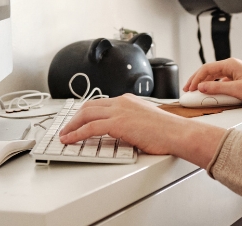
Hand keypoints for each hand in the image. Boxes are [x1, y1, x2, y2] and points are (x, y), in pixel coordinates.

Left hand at [58, 94, 224, 167]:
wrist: (177, 133)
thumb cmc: (167, 131)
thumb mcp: (144, 122)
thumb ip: (130, 123)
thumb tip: (120, 134)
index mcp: (128, 100)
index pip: (100, 103)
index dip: (85, 113)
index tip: (77, 120)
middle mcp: (122, 102)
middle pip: (89, 106)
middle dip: (74, 118)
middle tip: (66, 128)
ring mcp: (119, 111)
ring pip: (86, 114)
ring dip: (71, 126)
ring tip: (64, 135)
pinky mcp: (117, 123)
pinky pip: (90, 127)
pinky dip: (77, 133)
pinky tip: (70, 140)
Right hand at [183, 57, 241, 111]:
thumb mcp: (236, 90)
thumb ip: (217, 88)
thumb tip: (202, 87)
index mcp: (230, 64)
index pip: (206, 69)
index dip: (196, 78)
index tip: (190, 88)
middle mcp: (232, 66)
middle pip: (209, 71)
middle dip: (197, 80)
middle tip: (188, 90)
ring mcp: (235, 72)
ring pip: (214, 76)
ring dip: (205, 84)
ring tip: (196, 92)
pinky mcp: (238, 79)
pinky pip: (221, 81)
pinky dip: (213, 86)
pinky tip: (211, 93)